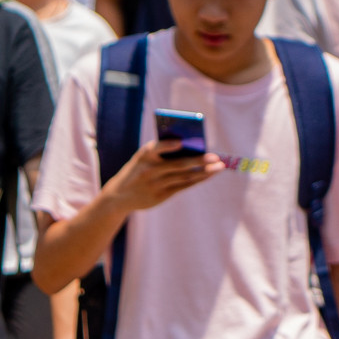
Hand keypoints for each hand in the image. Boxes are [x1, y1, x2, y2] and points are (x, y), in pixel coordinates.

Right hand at [107, 142, 223, 213]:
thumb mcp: (142, 159)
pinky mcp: (161, 196)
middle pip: (178, 164)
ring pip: (184, 177)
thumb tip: (192, 149)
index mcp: (144, 155)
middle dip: (199, 160)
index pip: (156, 148)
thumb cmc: (137, 170)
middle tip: (215, 156)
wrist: (120, 195)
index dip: (168, 146)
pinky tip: (209, 174)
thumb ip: (162, 152)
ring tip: (219, 166)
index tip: (181, 142)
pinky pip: (183, 186)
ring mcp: (156, 184)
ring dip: (204, 172)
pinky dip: (198, 179)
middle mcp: (150, 170)